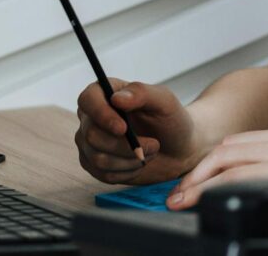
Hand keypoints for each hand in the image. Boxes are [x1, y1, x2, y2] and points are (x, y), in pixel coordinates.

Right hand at [75, 78, 198, 184]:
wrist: (179, 150)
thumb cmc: (171, 120)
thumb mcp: (165, 102)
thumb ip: (141, 93)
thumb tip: (116, 98)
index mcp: (106, 93)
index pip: (88, 99)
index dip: (101, 114)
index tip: (123, 128)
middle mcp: (92, 117)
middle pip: (92, 134)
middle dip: (126, 145)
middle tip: (153, 144)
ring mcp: (90, 142)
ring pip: (98, 158)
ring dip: (131, 159)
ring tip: (150, 151)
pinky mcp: (94, 165)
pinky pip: (104, 174)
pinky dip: (128, 171)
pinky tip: (140, 162)